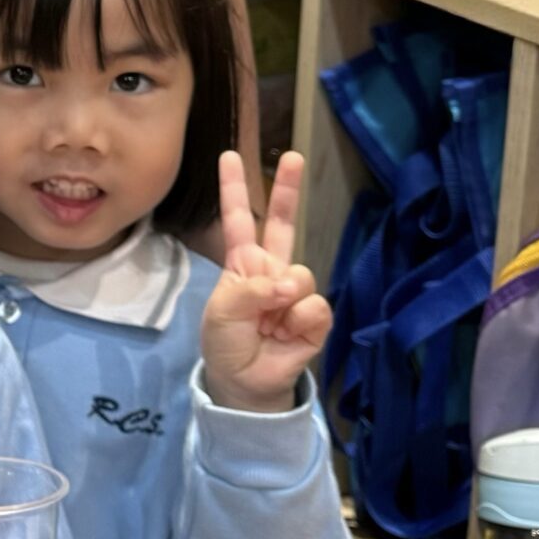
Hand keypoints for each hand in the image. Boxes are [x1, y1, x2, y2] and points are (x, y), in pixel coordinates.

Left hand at [201, 151, 332, 412]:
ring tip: (270, 324)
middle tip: (294, 157)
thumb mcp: (223, 312)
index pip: (238, 219)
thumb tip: (287, 284)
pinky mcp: (316, 316)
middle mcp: (271, 270)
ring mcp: (295, 292)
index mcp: (242, 263)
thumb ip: (249, 290)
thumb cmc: (226, 342)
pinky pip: (314, 307)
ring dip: (285, 299)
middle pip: (283, 223)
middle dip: (289, 189)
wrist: (245, 383)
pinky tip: (287, 335)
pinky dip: (299, 322)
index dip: (235, 189)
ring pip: (300, 274)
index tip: (229, 155)